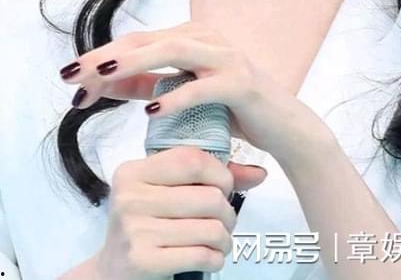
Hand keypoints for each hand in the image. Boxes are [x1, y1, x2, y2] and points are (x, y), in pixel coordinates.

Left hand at [59, 20, 331, 169]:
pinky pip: (201, 86)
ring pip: (172, 51)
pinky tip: (150, 110)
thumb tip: (105, 82)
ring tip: (102, 77)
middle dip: (106, 58)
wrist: (283, 126)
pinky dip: (175, 96)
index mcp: (190, 36)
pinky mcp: (239, 82)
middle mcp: (206, 37)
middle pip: (146, 41)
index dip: (101, 58)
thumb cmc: (232, 109)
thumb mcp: (183, 94)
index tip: (70, 79)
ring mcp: (224, 56)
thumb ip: (150, 84)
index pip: (136, 42)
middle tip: (71, 75)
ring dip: (134, 63)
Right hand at [93, 144, 242, 277]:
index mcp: (132, 172)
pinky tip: (209, 256)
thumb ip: (206, 177)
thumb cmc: (146, 224)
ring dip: (225, 238)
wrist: (112, 271)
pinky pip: (202, 255)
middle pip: (208, 197)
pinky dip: (215, 258)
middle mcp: (129, 197)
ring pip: (211, 228)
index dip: (220, 173)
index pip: (191, 160)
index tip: (224, 186)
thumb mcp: (164, 192)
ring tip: (219, 240)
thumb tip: (259, 173)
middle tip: (224, 220)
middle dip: (228, 212)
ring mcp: (134, 229)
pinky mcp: (143, 260)